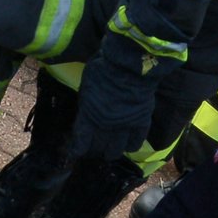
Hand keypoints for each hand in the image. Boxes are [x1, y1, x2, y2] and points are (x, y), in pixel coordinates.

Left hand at [66, 39, 162, 161]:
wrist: (130, 64)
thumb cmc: (104, 68)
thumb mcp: (86, 84)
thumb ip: (86, 101)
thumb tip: (85, 108)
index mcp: (89, 115)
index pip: (81, 141)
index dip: (77, 149)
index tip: (76, 152)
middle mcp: (105, 125)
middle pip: (98, 148)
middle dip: (94, 151)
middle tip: (93, 150)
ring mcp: (124, 126)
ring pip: (116, 150)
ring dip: (111, 153)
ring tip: (109, 153)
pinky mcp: (140, 122)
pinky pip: (135, 142)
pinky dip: (131, 146)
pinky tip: (128, 147)